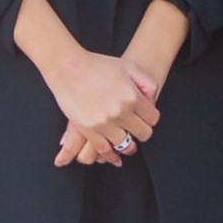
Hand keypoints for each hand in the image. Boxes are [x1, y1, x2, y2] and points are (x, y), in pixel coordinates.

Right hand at [47, 45, 163, 167]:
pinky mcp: (89, 131)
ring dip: (128, 145)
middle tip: (138, 129)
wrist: (69, 68)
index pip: (153, 118)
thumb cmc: (97, 65)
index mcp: (132, 97)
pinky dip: (111, 156)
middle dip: (142, 131)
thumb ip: (147, 82)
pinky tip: (115, 157)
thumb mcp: (129, 66)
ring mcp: (104, 123)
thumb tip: (152, 101)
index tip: (146, 118)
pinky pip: (104, 150)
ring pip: (125, 145)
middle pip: (143, 133)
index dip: (151, 118)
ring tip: (128, 142)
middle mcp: (120, 112)